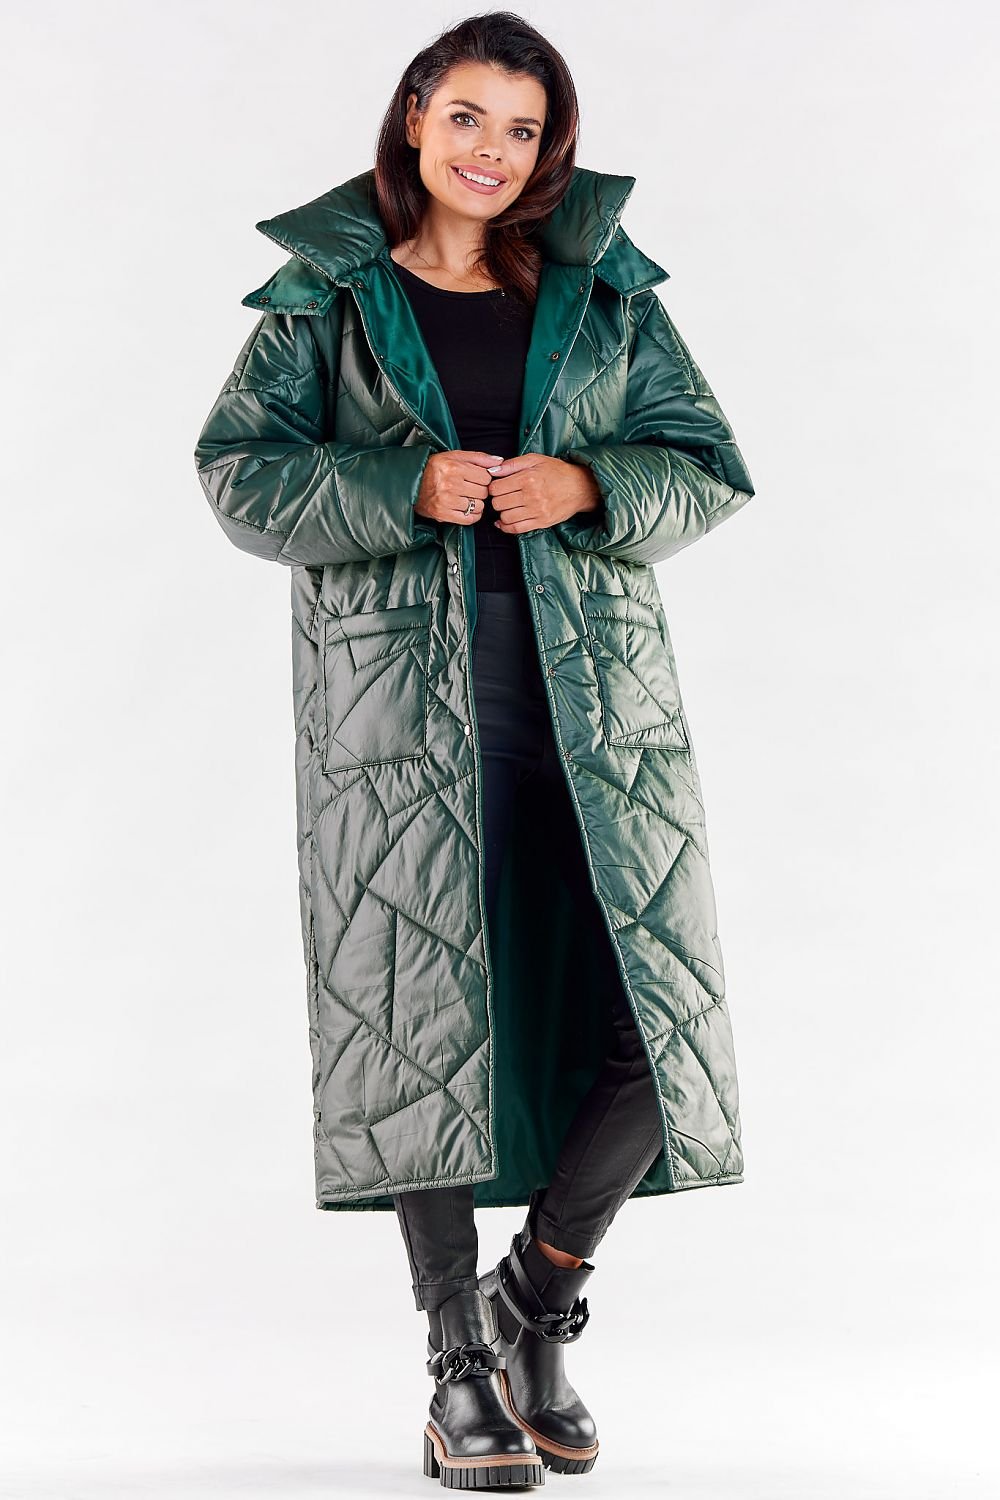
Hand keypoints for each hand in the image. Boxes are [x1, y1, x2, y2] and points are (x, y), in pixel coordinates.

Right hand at [414, 450, 504, 525]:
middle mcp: (450, 484)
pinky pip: (469, 519)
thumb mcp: (455, 456)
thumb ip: (479, 457)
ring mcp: (446, 501)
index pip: (486, 477)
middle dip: (480, 491)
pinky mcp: (443, 514)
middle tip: (471, 489)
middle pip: (483, 492)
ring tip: (467, 498)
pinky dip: (472, 516)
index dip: (484, 478)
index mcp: (454, 467)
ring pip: (478, 506)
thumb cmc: (435, 468)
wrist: (412, 483)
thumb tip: (499, 461)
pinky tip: (467, 509)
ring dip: (477, 504)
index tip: (476, 479)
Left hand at [486, 454, 602, 534]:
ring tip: (508, 507)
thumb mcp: (535, 460)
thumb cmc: (557, 471)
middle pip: (498, 503)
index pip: (495, 488)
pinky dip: (506, 527)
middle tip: (504, 497)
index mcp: (528, 478)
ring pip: (505, 517)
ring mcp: (537, 511)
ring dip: (502, 513)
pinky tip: (504, 521)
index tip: (498, 486)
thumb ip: (511, 464)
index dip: (493, 487)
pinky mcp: (541, 522)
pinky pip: (516, 529)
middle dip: (497, 500)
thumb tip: (491, 470)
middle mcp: (531, 495)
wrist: (580, 487)